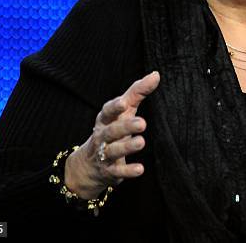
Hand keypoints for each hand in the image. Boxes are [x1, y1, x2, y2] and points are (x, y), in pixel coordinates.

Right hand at [64, 71, 159, 198]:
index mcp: (105, 119)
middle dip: (125, 127)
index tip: (123, 103)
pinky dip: (128, 171)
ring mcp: (104, 155)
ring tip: (141, 142)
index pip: (107, 111)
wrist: (89, 165)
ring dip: (127, 147)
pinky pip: (118, 171)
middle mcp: (102, 136)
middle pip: (112, 131)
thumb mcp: (122, 111)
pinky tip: (140, 169)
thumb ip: (137, 93)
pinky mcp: (109, 171)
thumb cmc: (112, 128)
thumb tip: (156, 74)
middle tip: (142, 123)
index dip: (114, 108)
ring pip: (113, 151)